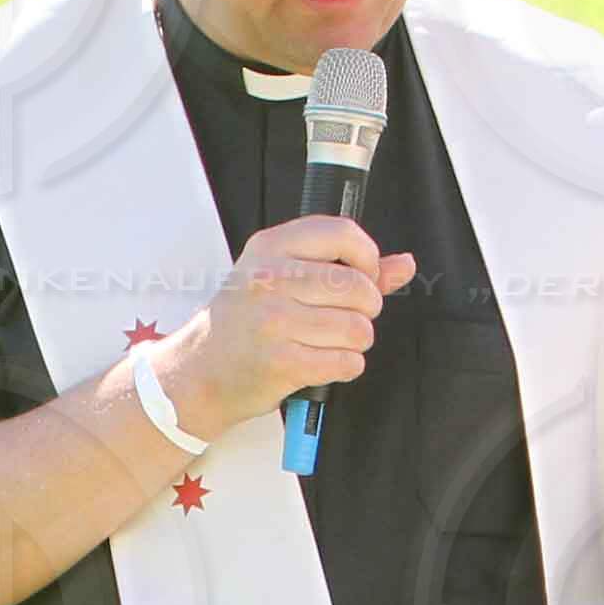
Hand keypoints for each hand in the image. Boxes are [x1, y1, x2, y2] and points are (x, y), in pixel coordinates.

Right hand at [160, 216, 418, 442]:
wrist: (200, 369)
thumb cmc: (245, 320)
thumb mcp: (283, 277)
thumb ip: (347, 267)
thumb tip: (403, 264)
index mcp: (272, 247)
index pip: (344, 235)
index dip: (368, 259)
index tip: (362, 276)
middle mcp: (270, 280)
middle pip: (357, 286)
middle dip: (367, 308)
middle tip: (349, 315)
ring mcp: (273, 322)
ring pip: (357, 329)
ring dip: (357, 341)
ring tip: (333, 341)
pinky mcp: (281, 363)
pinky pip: (346, 362)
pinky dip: (346, 366)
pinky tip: (325, 361)